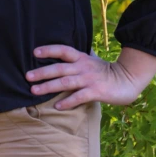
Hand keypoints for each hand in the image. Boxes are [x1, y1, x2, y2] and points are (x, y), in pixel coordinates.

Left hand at [25, 44, 155, 108]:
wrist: (128, 79)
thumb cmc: (107, 71)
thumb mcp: (92, 60)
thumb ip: (79, 57)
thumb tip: (66, 52)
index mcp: (82, 58)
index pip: (63, 50)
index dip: (49, 50)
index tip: (34, 52)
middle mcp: (83, 67)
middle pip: (59, 68)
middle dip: (42, 72)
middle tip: (27, 76)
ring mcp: (89, 79)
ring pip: (65, 82)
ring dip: (49, 86)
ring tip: (34, 91)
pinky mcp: (96, 91)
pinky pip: (79, 97)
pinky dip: (68, 102)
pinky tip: (57, 106)